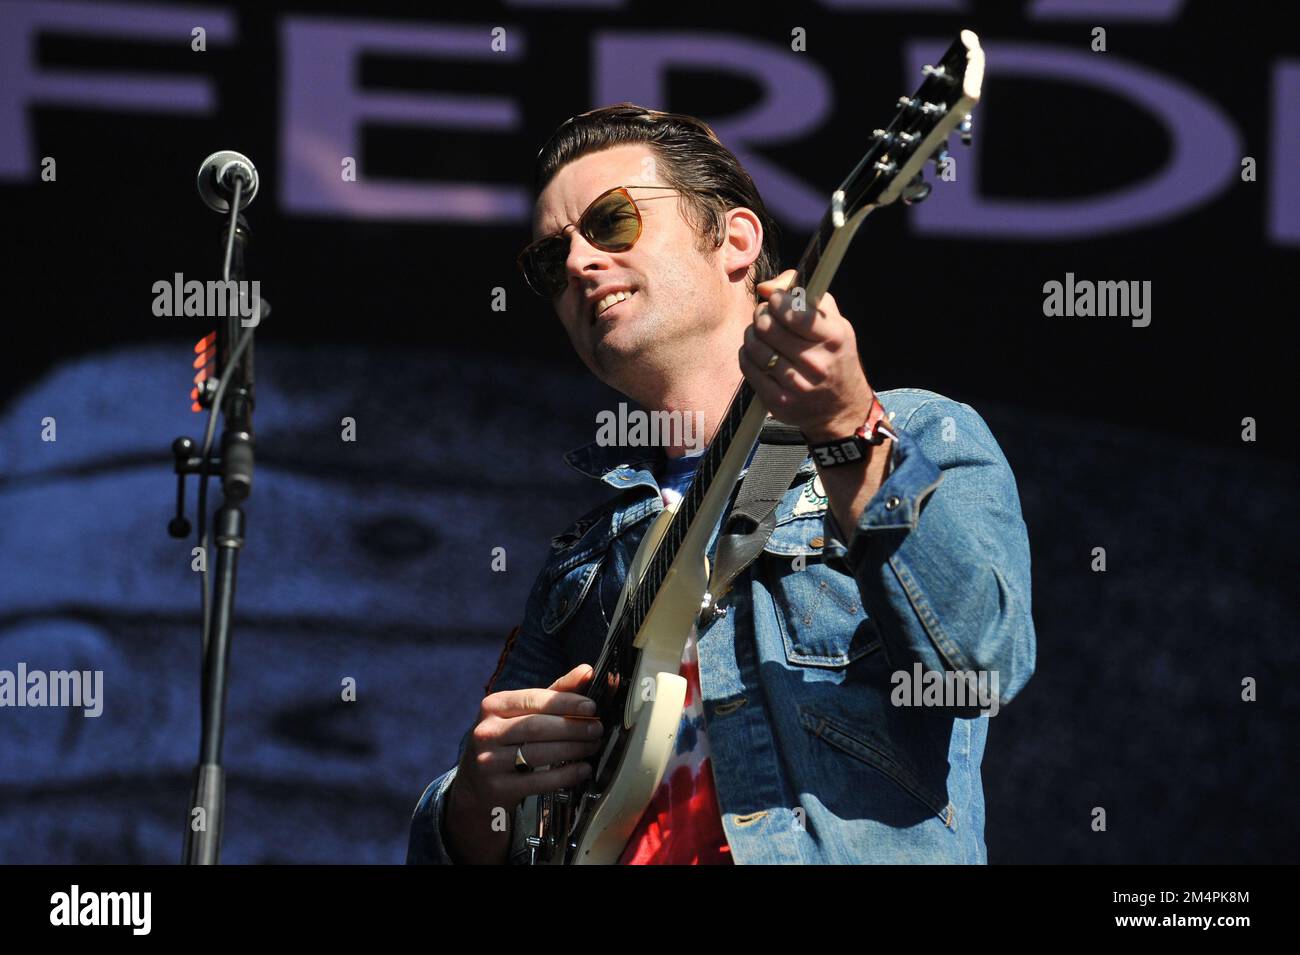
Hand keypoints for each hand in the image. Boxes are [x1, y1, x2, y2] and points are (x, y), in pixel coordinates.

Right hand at [445, 663, 601, 863]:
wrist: (476, 786)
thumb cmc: (507, 741)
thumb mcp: (524, 713)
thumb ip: (555, 692)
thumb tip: (587, 670)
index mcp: (493, 705)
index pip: (533, 699)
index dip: (565, 702)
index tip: (591, 707)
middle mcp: (486, 732)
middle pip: (536, 727)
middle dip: (572, 727)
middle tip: (597, 729)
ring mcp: (489, 761)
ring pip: (537, 754)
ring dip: (572, 749)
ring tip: (593, 746)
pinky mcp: (497, 788)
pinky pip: (538, 781)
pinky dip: (565, 775)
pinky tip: (582, 769)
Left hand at [739, 269, 875, 442]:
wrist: (841, 408)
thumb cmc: (833, 355)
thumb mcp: (833, 320)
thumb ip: (803, 293)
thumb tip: (765, 287)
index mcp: (833, 338)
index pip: (792, 312)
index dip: (777, 300)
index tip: (777, 300)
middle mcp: (816, 363)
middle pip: (766, 326)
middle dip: (762, 315)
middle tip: (767, 317)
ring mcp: (796, 385)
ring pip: (753, 346)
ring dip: (752, 334)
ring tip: (761, 334)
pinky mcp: (778, 401)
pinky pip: (747, 366)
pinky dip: (748, 354)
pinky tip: (759, 353)